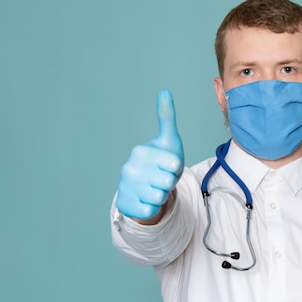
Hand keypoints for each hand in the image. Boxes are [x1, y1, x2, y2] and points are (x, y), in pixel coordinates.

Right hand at [116, 90, 184, 219]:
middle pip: (167, 182)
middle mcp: (129, 168)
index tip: (168, 165)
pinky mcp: (125, 205)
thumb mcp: (168, 141)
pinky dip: (152, 208)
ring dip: (162, 195)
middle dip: (169, 182)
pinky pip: (150, 211)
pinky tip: (146, 200)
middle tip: (161, 178)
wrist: (144, 187)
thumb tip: (165, 91)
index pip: (174, 164)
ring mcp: (126, 187)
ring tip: (155, 188)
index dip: (176, 167)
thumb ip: (167, 117)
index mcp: (141, 151)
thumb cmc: (160, 162)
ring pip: (159, 197)